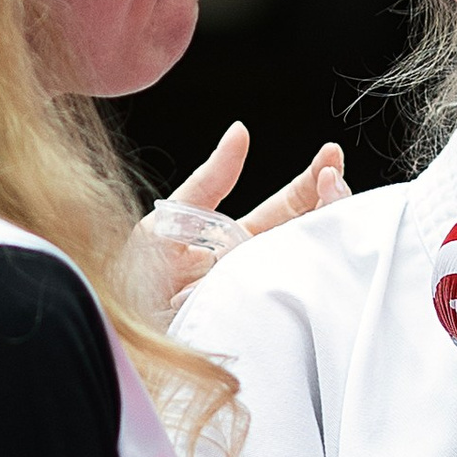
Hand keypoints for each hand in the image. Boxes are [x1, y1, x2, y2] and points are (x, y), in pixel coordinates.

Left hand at [131, 123, 349, 313]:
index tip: (331, 155)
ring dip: (331, 228)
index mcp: (238, 241)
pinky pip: (301, 301)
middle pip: (309, 231)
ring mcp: (264, 294)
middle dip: (333, 199)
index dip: (311, 181)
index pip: (287, 207)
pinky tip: (333, 250)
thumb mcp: (172, 219)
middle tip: (335, 176)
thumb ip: (209, 180)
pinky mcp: (264, 322)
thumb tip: (240, 132)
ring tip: (337, 198)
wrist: (119, 324)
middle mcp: (257, 267)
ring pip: (313, 262)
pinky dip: (323, 276)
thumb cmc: (134, 277)